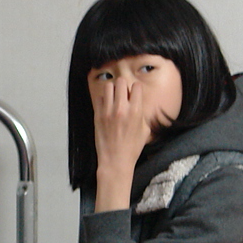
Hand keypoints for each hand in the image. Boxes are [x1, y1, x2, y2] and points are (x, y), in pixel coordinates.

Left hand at [91, 75, 159, 212]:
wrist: (115, 160)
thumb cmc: (132, 148)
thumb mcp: (145, 130)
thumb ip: (142, 113)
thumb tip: (139, 103)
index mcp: (136, 111)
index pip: (136, 86)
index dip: (136, 89)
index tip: (134, 94)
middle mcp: (121, 108)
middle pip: (121, 81)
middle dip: (124, 86)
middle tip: (123, 94)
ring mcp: (108, 111)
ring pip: (108, 86)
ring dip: (113, 90)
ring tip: (114, 98)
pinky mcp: (98, 115)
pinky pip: (99, 97)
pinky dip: (104, 99)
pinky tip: (107, 107)